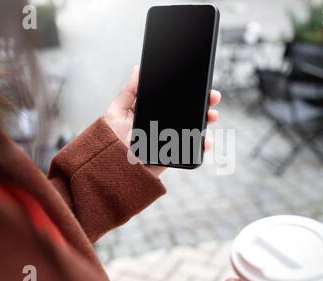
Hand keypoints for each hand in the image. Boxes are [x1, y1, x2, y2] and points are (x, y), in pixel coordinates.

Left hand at [104, 65, 220, 176]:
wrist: (112, 170)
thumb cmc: (109, 141)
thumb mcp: (116, 112)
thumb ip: (128, 91)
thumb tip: (138, 68)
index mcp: (150, 111)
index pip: (172, 97)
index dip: (187, 90)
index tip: (200, 83)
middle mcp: (162, 123)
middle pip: (187, 111)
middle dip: (203, 103)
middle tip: (212, 97)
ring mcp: (169, 139)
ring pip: (192, 128)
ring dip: (205, 121)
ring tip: (212, 116)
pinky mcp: (172, 155)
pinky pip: (190, 149)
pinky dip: (202, 145)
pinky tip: (207, 140)